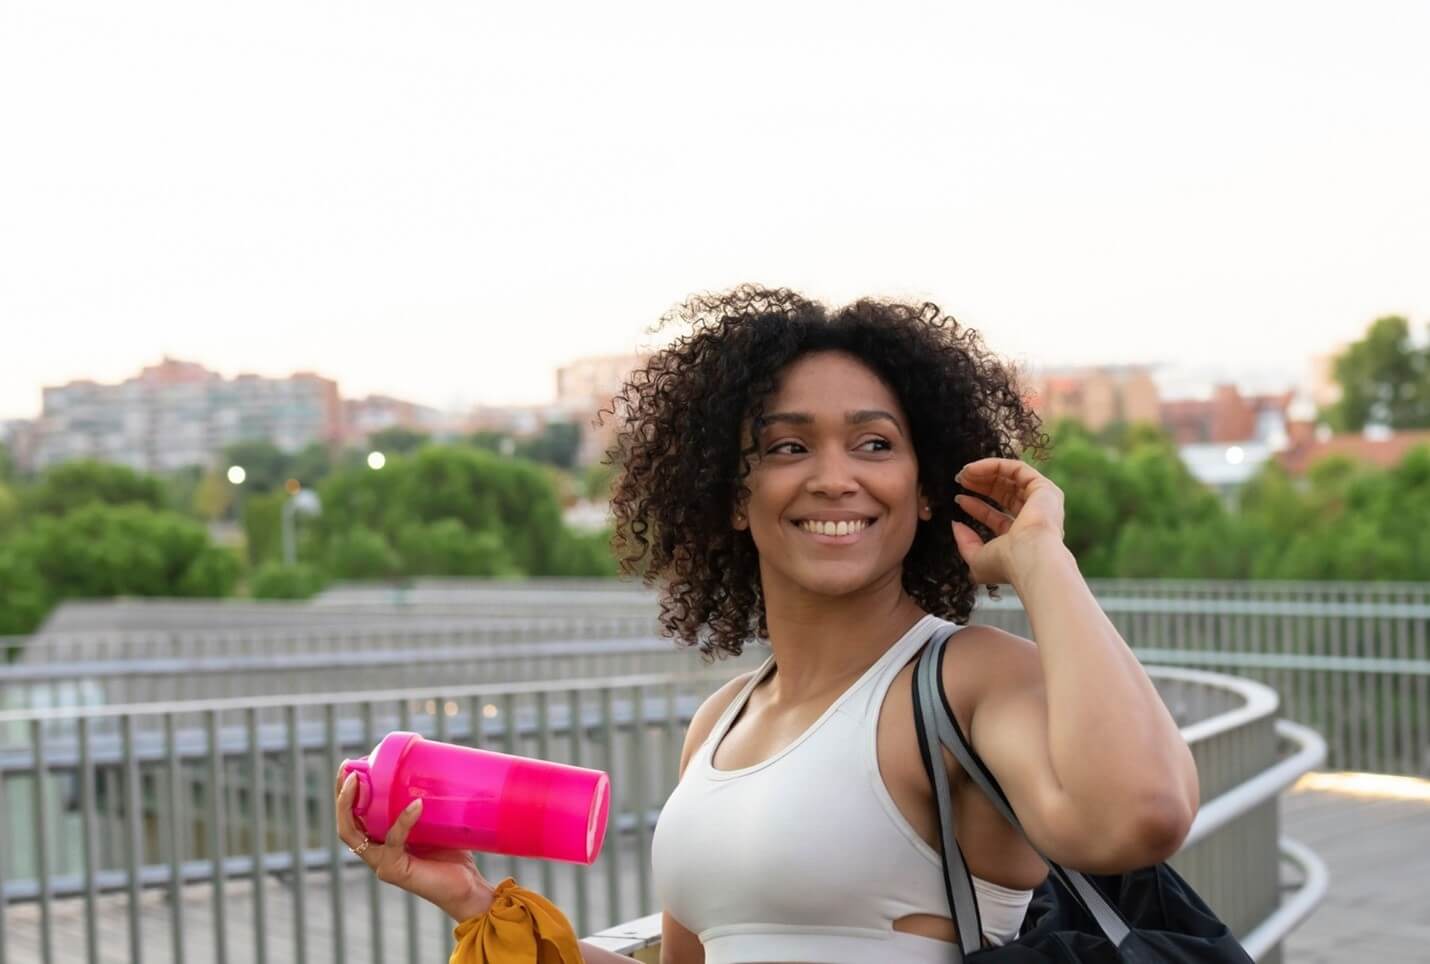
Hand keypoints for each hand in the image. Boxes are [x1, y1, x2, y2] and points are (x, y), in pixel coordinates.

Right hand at [334, 767, 494, 922]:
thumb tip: (438, 764)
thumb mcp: (437, 821)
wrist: (467, 889)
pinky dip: (404, 821)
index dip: (346, 794)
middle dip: (341, 796)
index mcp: (381, 840)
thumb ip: (430, 801)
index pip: (353, 817)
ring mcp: (382, 863)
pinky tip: (416, 805)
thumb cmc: (454, 854)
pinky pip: (394, 842)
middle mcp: (376, 853)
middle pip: (345, 824)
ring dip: (350, 805)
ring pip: (353, 834)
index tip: (349, 765)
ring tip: (359, 780)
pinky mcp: (395, 871)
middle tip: (349, 770)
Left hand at [951, 457, 1065, 585]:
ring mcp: (1042, 502)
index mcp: (1022, 536)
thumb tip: (956, 525)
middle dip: (981, 485)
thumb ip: (965, 542)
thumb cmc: (1006, 564)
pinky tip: (972, 469)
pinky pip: (1016, 468)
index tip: (959, 499)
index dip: (977, 506)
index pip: (997, 515)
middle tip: (960, 480)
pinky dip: (993, 464)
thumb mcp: (976, 558)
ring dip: (985, 472)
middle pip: (1005, 493)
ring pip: (1011, 478)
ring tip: (963, 473)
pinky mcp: (1044, 488)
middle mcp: (1035, 518)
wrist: (1028, 557)